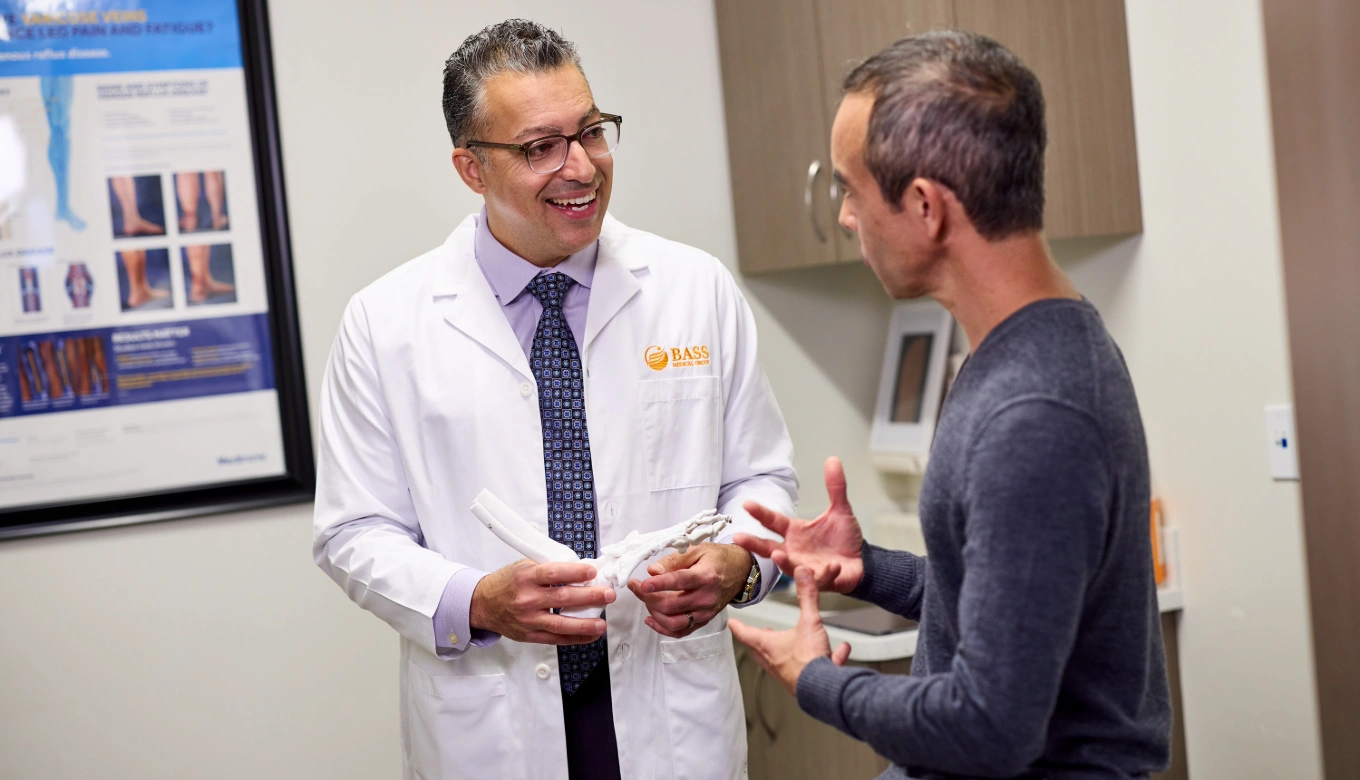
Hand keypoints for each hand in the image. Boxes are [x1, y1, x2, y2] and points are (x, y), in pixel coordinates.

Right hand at [469, 559, 613, 644]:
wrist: (483, 604)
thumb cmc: (507, 583)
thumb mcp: (524, 566)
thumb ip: (549, 568)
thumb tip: (581, 571)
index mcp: (526, 577)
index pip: (554, 573)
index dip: (575, 573)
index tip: (592, 572)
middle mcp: (527, 599)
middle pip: (563, 598)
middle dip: (589, 597)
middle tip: (608, 595)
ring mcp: (529, 620)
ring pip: (561, 624)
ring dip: (585, 624)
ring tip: (602, 623)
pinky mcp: (530, 635)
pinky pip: (556, 639)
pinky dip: (575, 638)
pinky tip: (591, 635)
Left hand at [628, 542, 749, 637]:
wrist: (740, 571)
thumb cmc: (717, 558)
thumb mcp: (697, 549)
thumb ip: (673, 560)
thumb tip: (652, 571)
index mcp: (706, 576)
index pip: (679, 582)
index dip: (658, 584)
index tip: (641, 584)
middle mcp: (706, 597)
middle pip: (672, 605)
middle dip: (648, 598)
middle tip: (636, 587)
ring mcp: (706, 612)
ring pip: (674, 623)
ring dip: (654, 614)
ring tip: (646, 600)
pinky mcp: (704, 621)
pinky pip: (681, 631)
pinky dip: (663, 629)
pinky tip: (651, 618)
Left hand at [730, 567, 850, 694]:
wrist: (823, 689)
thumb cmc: (809, 660)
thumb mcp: (809, 622)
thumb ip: (807, 596)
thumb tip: (802, 574)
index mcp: (768, 646)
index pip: (746, 634)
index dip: (739, 626)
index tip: (732, 623)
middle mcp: (775, 661)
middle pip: (761, 650)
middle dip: (761, 640)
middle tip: (760, 635)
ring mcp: (788, 674)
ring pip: (783, 661)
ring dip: (788, 650)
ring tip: (795, 642)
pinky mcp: (805, 683)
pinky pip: (812, 668)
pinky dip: (825, 658)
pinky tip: (840, 652)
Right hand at [735, 456, 864, 593]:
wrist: (860, 561)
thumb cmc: (843, 538)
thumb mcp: (840, 510)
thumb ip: (835, 487)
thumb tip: (833, 459)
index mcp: (794, 532)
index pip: (773, 521)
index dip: (760, 513)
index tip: (746, 504)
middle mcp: (794, 550)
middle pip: (768, 547)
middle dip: (754, 544)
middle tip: (738, 537)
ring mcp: (805, 566)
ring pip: (789, 566)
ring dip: (783, 561)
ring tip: (777, 554)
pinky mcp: (821, 580)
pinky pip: (820, 578)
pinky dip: (825, 573)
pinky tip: (832, 566)